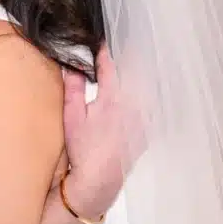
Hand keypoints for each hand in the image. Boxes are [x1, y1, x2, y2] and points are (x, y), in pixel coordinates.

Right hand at [61, 45, 144, 219]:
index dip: (103, 54)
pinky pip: (150, 108)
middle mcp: (132, 105)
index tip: (100, 44)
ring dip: (137, 79)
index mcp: (112, 99)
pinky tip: (139, 99)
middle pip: (132, 75)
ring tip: (127, 76)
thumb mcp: (72, 117)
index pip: (109, 68)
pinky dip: (145, 99)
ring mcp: (143, 119)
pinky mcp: (148, 131)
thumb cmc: (83, 149)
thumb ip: (73, 89)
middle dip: (125, 63)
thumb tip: (72, 67)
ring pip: (144, 90)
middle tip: (117, 53)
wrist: (99, 179)